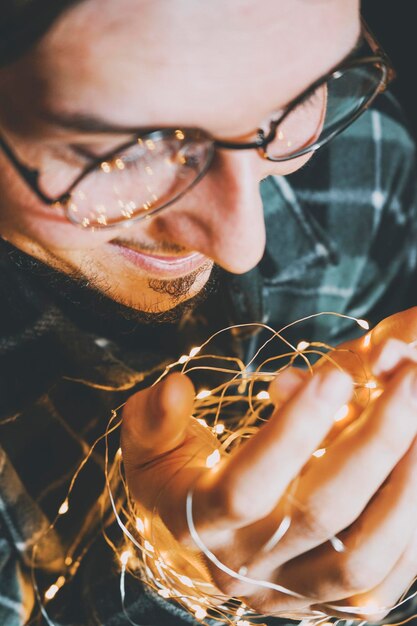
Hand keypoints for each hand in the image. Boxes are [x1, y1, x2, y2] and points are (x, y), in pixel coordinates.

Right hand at [121, 308, 416, 620]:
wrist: (205, 542)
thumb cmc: (181, 479)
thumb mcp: (152, 445)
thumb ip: (155, 419)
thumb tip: (175, 388)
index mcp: (198, 523)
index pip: (245, 485)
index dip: (290, 432)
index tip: (333, 375)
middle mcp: (246, 568)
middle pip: (318, 514)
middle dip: (373, 442)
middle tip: (410, 381)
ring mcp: (294, 592)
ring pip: (363, 555)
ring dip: (408, 486)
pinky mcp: (332, 602)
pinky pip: (387, 578)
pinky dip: (414, 524)